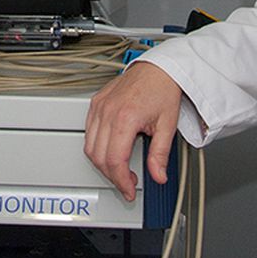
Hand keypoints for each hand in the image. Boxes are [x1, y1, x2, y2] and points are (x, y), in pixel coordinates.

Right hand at [83, 61, 181, 201]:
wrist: (158, 68)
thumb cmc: (163, 89)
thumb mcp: (167, 125)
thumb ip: (160, 154)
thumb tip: (158, 175)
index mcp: (125, 118)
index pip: (114, 160)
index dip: (121, 181)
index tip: (129, 189)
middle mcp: (108, 112)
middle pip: (98, 156)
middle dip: (112, 176)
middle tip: (127, 182)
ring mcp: (99, 106)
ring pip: (89, 146)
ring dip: (102, 163)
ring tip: (119, 168)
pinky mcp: (96, 103)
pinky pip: (88, 131)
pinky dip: (96, 146)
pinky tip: (110, 149)